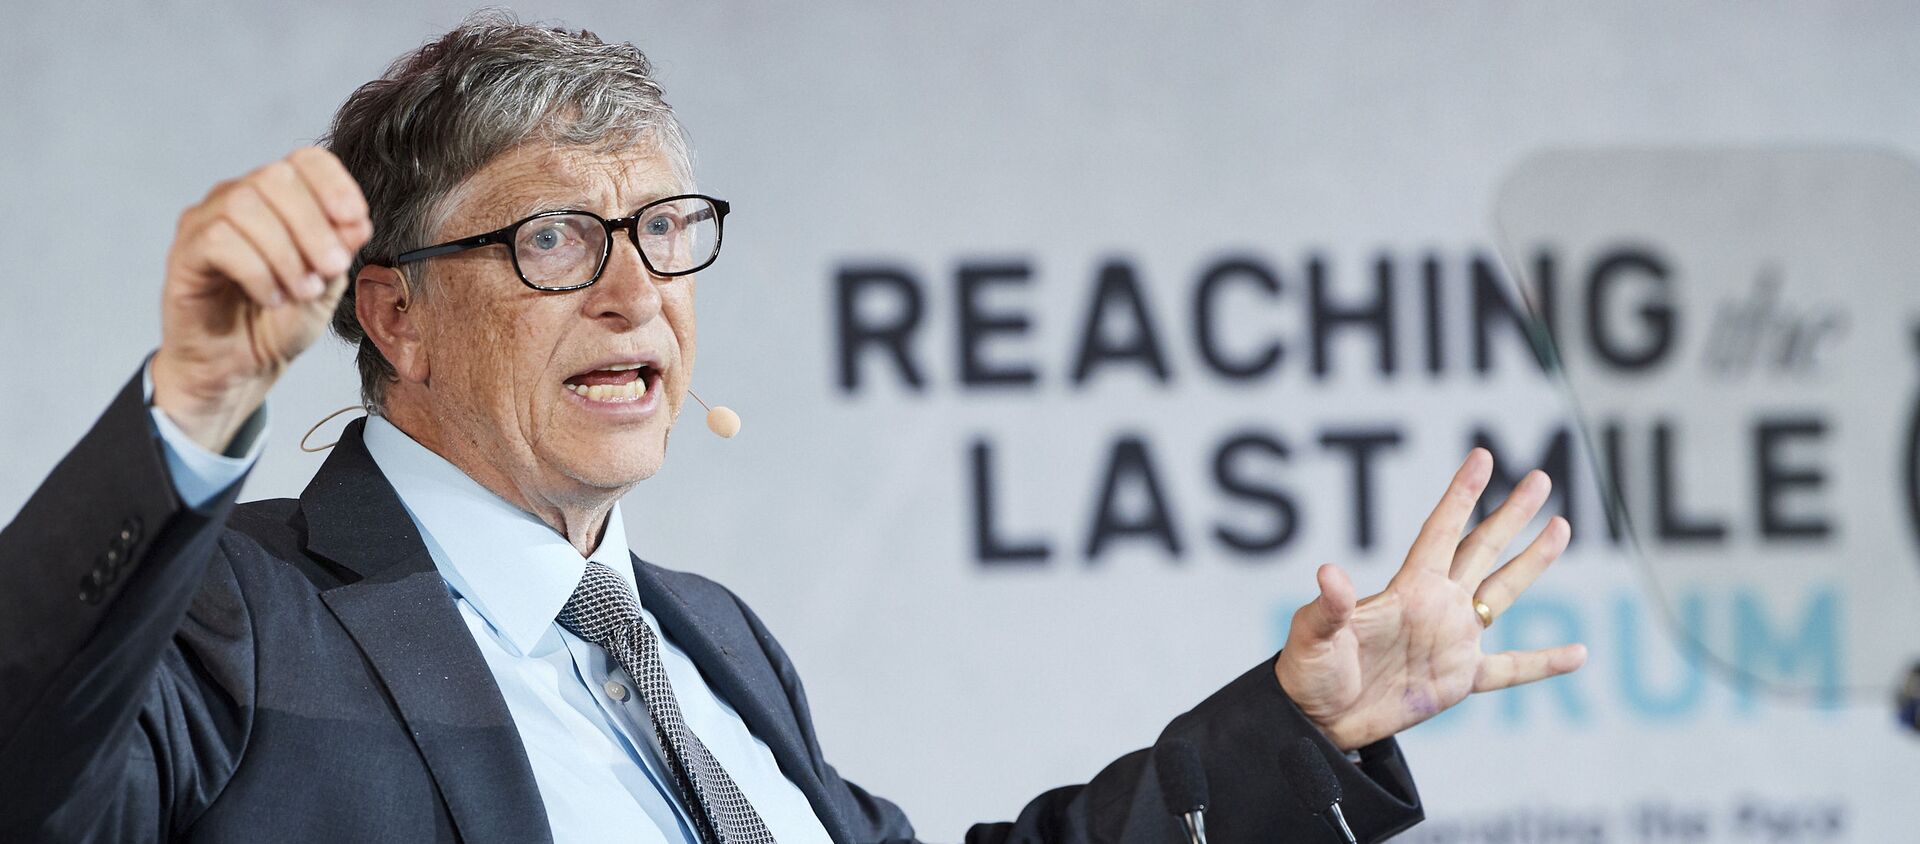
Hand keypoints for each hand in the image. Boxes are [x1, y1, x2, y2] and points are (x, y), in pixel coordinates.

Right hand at [151, 147, 371, 451]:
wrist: (241, 369)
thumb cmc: (280, 322)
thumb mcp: (327, 286)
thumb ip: (341, 250)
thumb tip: (357, 222)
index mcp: (279, 199)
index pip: (306, 160)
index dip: (335, 183)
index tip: (356, 221)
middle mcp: (238, 199)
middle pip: (276, 177)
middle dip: (313, 225)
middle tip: (333, 268)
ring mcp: (206, 222)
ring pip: (244, 206)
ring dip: (285, 252)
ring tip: (302, 291)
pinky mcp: (183, 253)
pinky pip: (218, 240)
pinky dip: (256, 271)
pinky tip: (272, 297)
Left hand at [1273, 448, 1586, 749]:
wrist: (1319, 719)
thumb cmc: (1309, 672)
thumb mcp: (1314, 636)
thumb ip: (1329, 606)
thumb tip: (1329, 572)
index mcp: (1406, 589)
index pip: (1440, 532)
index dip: (1460, 496)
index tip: (1480, 457)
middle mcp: (1436, 606)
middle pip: (1481, 550)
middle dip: (1510, 514)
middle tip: (1539, 477)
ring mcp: (1452, 641)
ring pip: (1503, 593)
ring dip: (1533, 562)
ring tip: (1562, 526)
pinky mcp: (1459, 680)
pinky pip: (1510, 670)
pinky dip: (1544, 663)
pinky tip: (1579, 654)